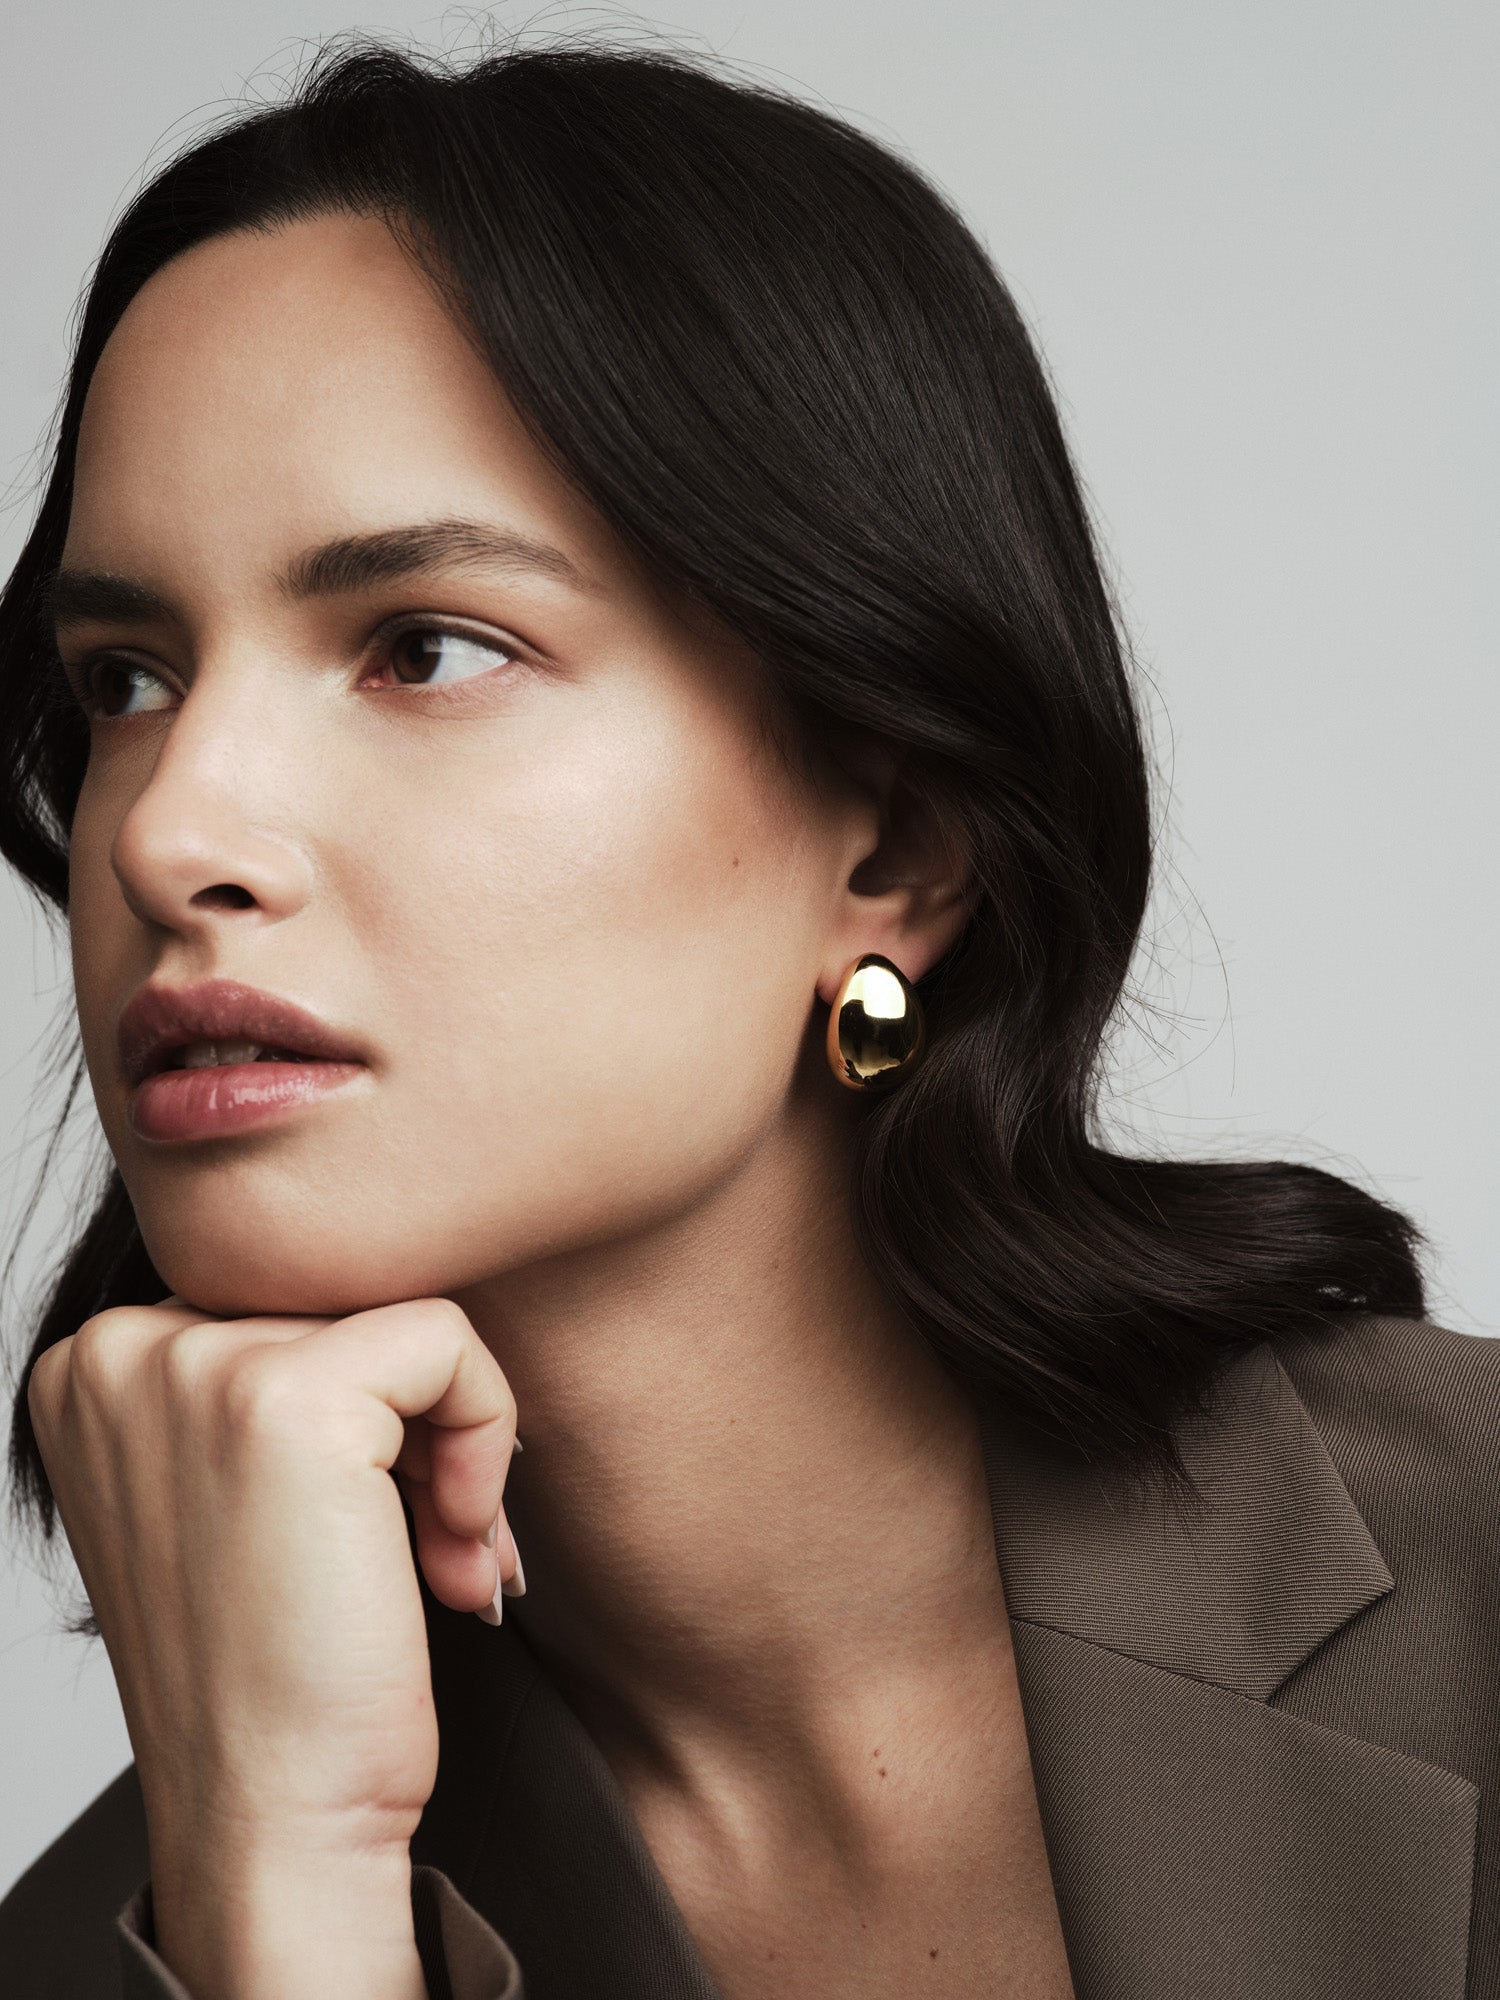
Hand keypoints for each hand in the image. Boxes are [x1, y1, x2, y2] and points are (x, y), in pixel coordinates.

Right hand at [26, 1295, 518, 1997]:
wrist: (273, 1822)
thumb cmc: (271, 1672)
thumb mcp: (231, 1490)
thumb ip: (269, 1374)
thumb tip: (395, 1285)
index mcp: (91, 1366)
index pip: (289, 1295)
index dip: (362, 1408)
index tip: (373, 1524)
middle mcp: (116, 1350)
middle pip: (346, 1292)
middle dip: (414, 1422)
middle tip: (428, 1545)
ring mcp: (191, 1366)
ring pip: (406, 1314)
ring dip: (454, 1440)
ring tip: (440, 1555)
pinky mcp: (287, 1399)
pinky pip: (449, 1342)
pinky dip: (487, 1434)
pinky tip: (455, 1546)